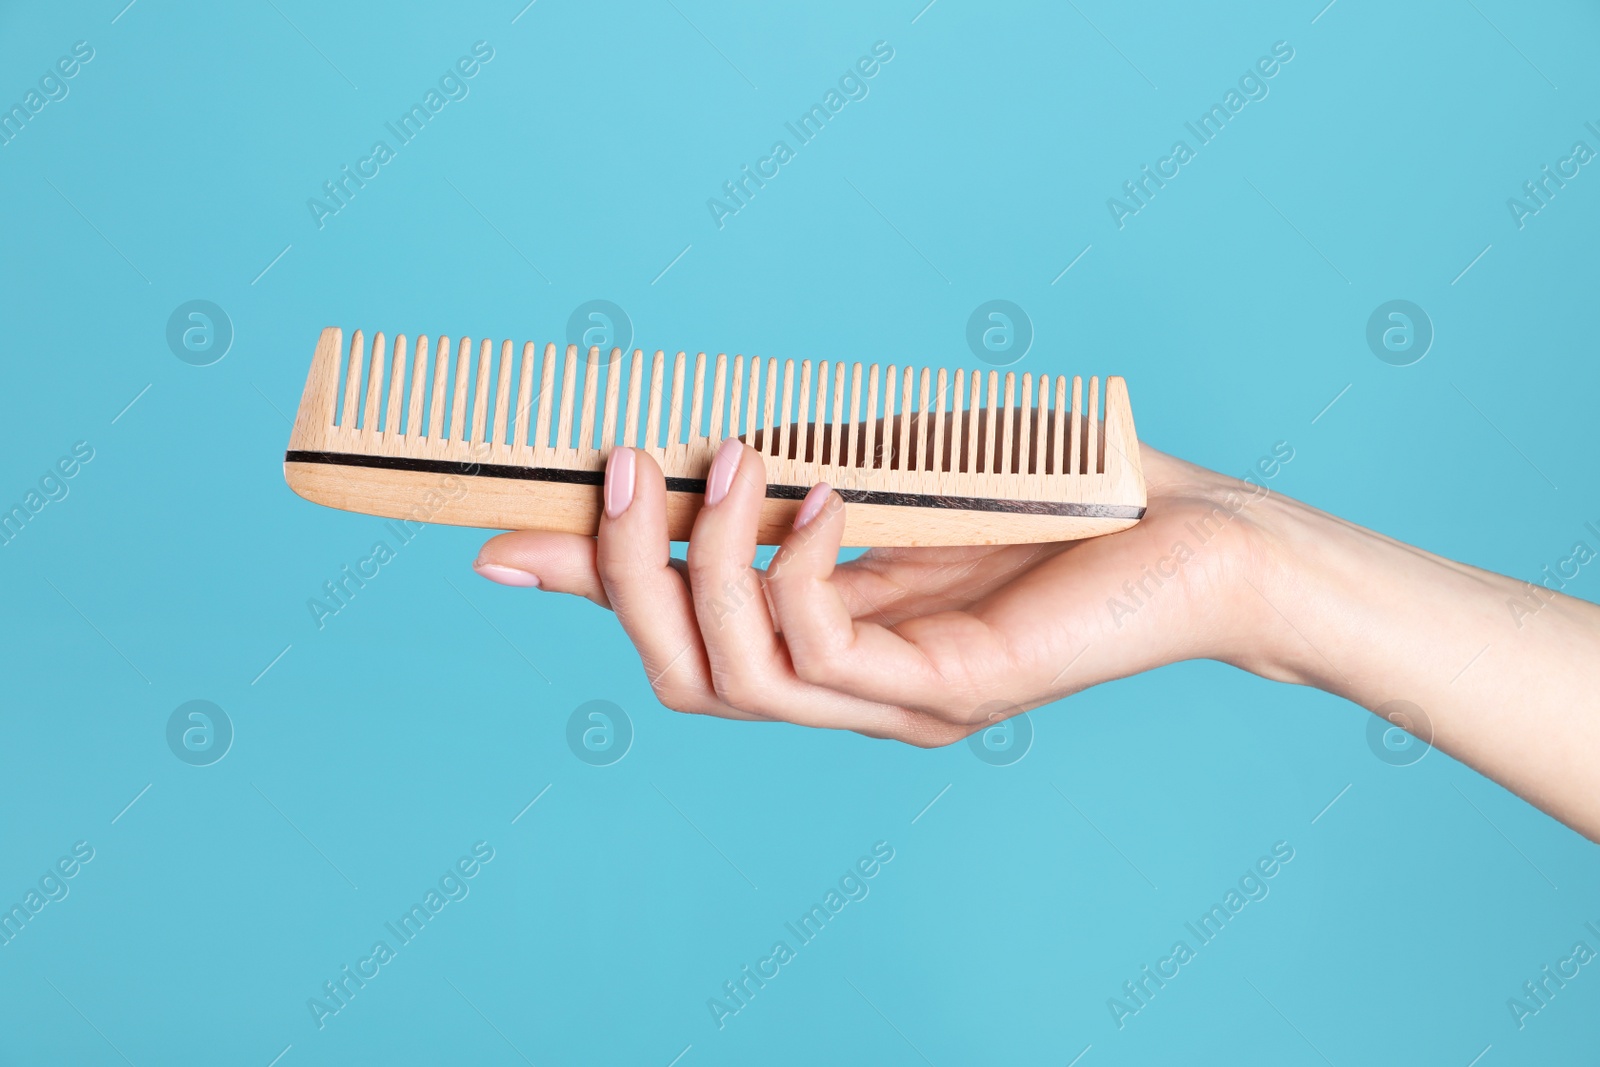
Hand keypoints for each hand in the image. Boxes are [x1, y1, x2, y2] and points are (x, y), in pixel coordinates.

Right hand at [472, 437, 1278, 744]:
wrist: (1193, 532)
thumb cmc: (1047, 493)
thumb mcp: (884, 475)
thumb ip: (784, 484)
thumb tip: (689, 454)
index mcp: (828, 641)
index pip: (681, 634)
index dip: (588, 591)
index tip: (501, 542)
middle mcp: (849, 693)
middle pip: (683, 674)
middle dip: (623, 571)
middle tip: (620, 466)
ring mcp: (894, 707)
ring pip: (735, 677)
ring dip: (701, 561)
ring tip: (719, 462)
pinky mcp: (947, 697)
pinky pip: (823, 652)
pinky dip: (797, 567)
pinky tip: (824, 492)